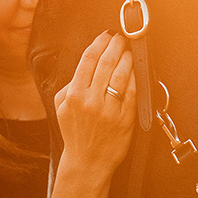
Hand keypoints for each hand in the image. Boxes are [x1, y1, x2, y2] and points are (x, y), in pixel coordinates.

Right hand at [47, 31, 136, 197]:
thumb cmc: (75, 133)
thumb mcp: (61, 108)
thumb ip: (70, 85)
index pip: (88, 60)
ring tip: (129, 50)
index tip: (106, 36)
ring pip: (122, 75)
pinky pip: (133, 92)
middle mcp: (91, 101)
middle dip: (116, 46)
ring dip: (127, 58)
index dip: (99, 43)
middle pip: (106, 63)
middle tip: (121, 38)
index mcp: (73, 95)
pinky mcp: (125, 119)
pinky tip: (136, 70)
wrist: (87, 161)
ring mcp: (109, 110)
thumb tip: (86, 64)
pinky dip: (135, 78)